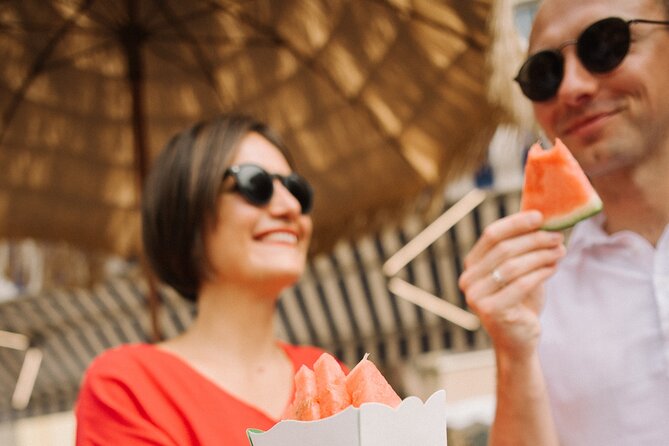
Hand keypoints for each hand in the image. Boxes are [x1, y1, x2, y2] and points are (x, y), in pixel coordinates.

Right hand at [458, 211, 564, 359]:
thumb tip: (542, 218)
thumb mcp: (519, 272)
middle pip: (504, 249)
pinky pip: (521, 284)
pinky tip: (555, 267)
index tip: (539, 216)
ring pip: (513, 266)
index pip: (491, 235)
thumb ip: (522, 249)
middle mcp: (468, 280)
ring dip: (541, 254)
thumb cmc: (520, 301)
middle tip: (557, 235)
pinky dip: (541, 272)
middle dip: (534, 239)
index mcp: (471, 265)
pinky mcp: (492, 311)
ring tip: (560, 250)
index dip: (515, 223)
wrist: (518, 340)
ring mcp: (477, 297)